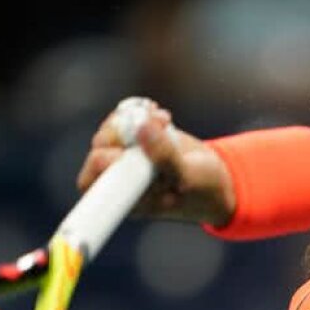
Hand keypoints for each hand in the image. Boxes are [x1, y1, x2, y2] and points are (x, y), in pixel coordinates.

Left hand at [76, 98, 235, 225]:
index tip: (126, 155)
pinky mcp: (138, 139)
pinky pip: (124, 119)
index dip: (102, 162)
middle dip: (120, 132)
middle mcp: (123, 179)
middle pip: (99, 148)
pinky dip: (138, 110)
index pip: (92, 181)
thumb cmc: (203, 189)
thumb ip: (163, 156)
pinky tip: (158, 113)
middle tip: (146, 126)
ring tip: (163, 119)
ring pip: (111, 130)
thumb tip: (141, 126)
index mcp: (128, 199)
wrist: (217, 178)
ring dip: (133, 118)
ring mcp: (129, 157)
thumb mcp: (187, 177)